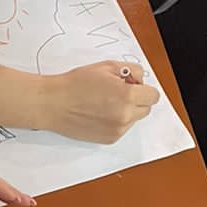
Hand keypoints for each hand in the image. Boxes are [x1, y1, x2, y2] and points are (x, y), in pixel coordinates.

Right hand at [35, 62, 159, 143]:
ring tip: (105, 102)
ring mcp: (117, 130)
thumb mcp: (106, 66)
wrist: (53, 104)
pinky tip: (99, 113)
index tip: (133, 85)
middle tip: (118, 92)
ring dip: (127, 111)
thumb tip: (140, 80)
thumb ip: (131, 71)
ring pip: (134, 119)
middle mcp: (125, 116)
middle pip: (146, 109)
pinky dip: (116, 121)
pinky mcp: (109, 139)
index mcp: (127, 96)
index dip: (143, 88)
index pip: (153, 96)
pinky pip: (122, 128)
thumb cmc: (76, 84)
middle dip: (137, 99)